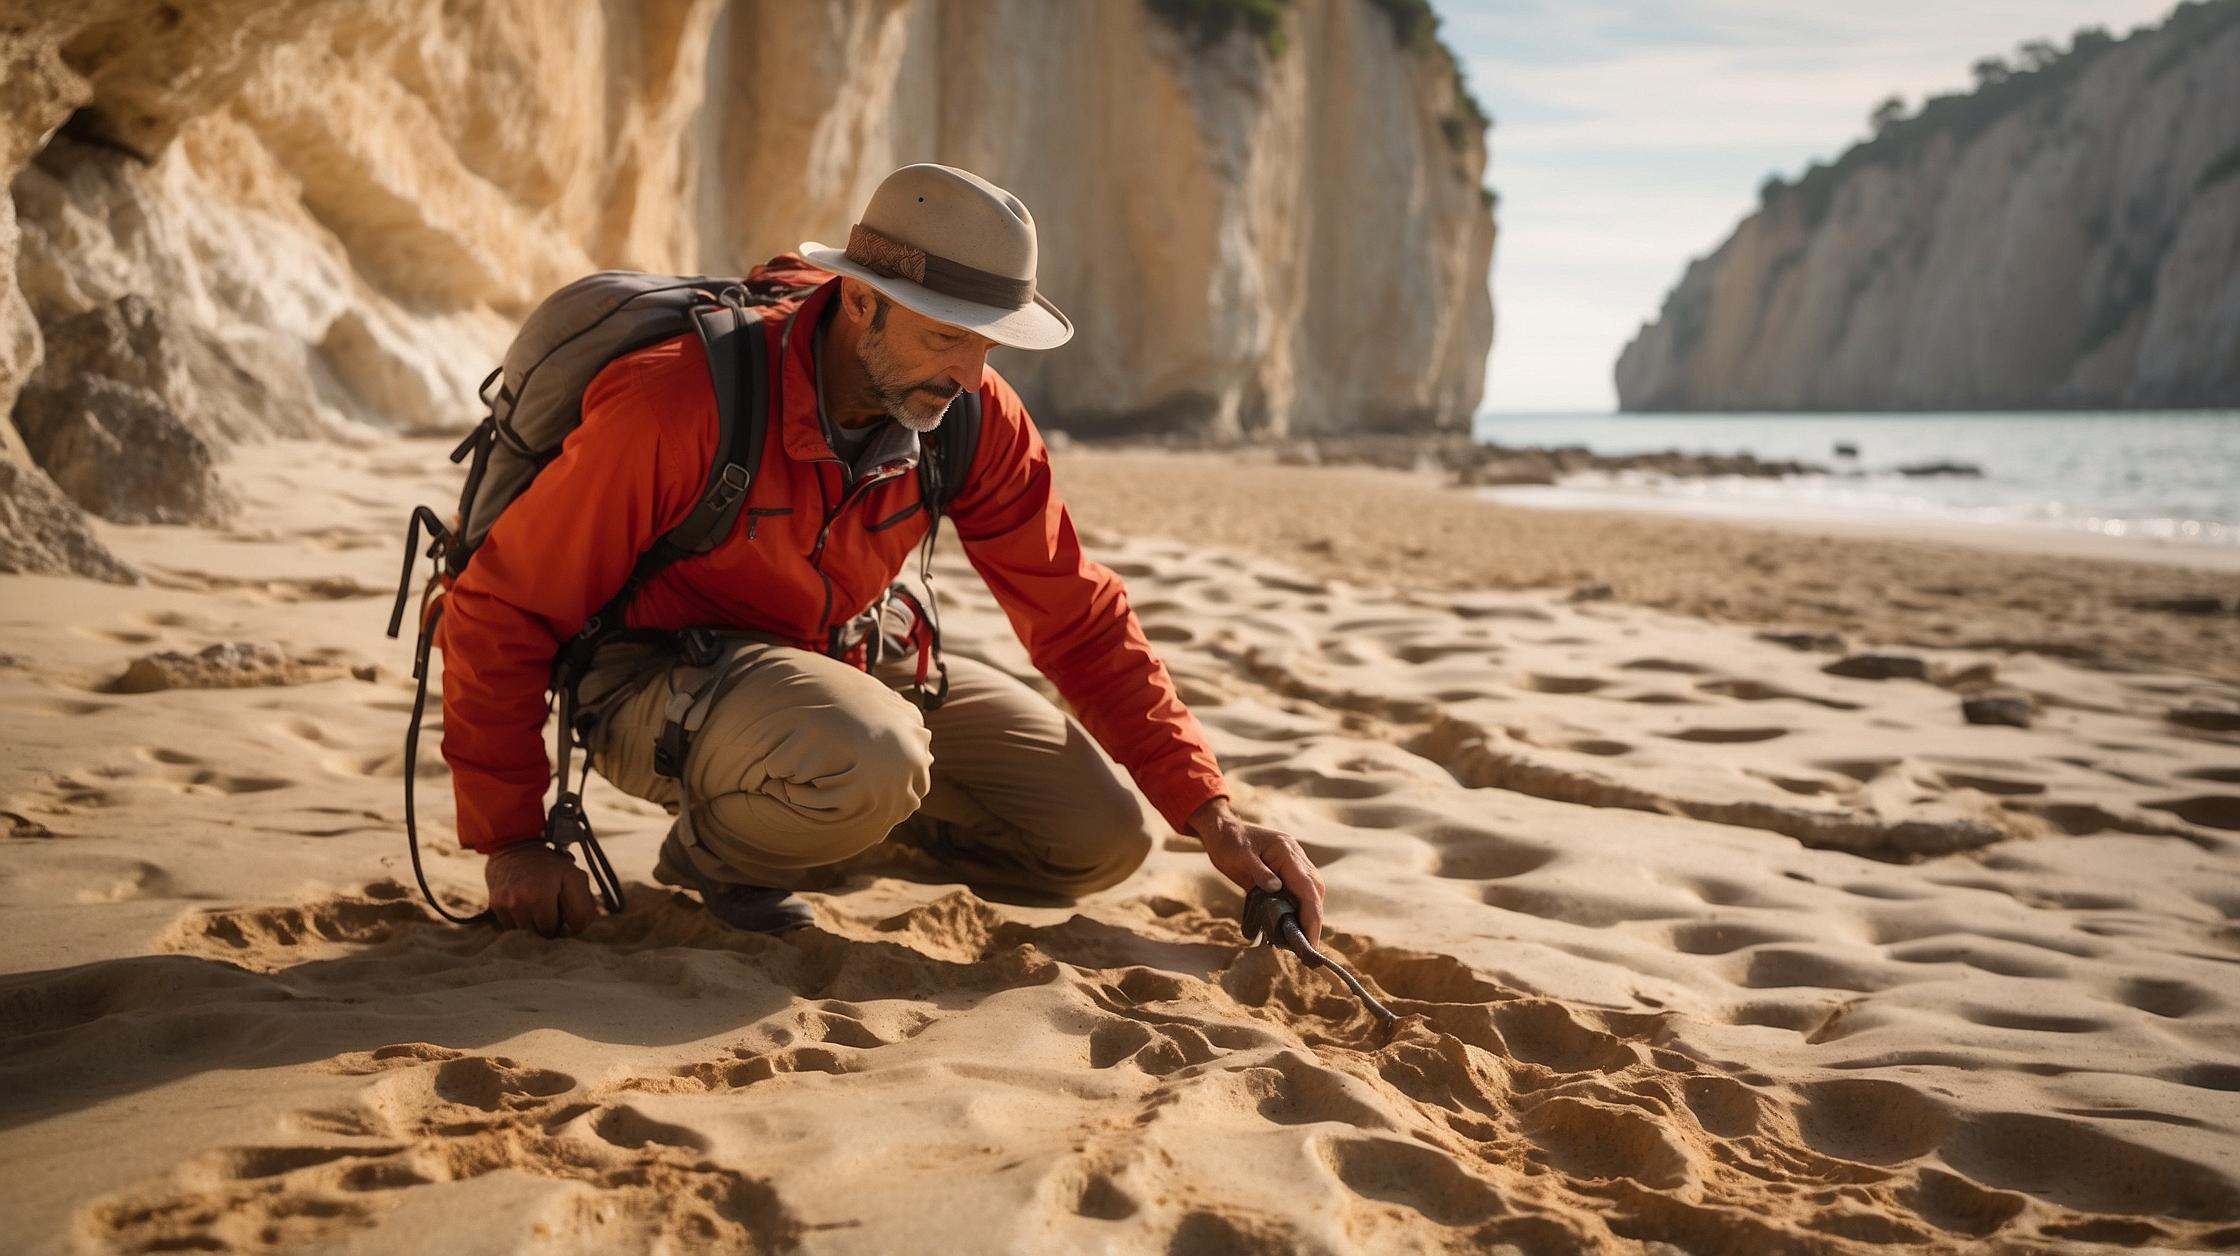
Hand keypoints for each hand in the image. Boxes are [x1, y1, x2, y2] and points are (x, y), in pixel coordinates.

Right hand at [485, 841, 597, 935]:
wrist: (515, 847)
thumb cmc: (547, 864)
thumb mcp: (573, 876)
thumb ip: (582, 905)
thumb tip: (580, 930)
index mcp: (539, 895)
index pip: (552, 930)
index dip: (560, 923)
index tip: (562, 912)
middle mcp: (518, 902)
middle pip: (537, 934)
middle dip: (546, 925)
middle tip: (550, 907)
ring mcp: (504, 905)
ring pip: (524, 933)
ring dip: (533, 924)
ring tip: (537, 906)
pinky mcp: (495, 906)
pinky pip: (511, 927)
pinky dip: (520, 921)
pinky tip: (525, 906)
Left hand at [1190, 797, 1324, 944]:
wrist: (1222, 831)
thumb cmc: (1229, 841)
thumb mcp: (1239, 855)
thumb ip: (1259, 871)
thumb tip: (1276, 889)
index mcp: (1287, 851)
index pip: (1308, 887)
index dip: (1312, 915)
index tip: (1310, 939)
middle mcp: (1295, 857)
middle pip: (1314, 891)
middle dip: (1314, 919)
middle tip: (1308, 946)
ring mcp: (1293, 863)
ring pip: (1310, 892)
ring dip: (1308, 915)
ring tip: (1301, 940)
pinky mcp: (1287, 871)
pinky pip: (1299, 891)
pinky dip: (1299, 908)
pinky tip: (1293, 924)